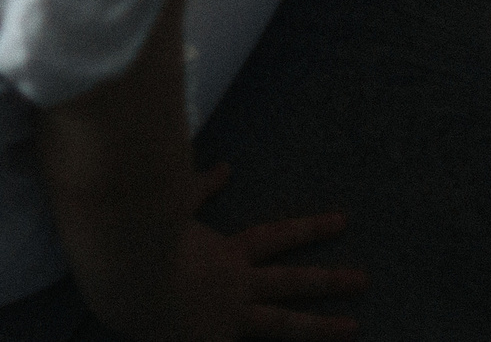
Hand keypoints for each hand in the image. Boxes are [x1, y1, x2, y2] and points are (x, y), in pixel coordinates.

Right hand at [162, 165, 365, 340]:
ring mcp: (228, 317)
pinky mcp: (212, 340)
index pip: (273, 237)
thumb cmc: (144, 236)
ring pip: (283, 323)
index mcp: (225, 253)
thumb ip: (197, 188)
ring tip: (354, 328)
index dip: (306, 229)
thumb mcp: (170, 203)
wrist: (125, 275)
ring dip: (319, 327)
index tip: (340, 221)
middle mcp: (235, 284)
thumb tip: (225, 167)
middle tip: (365, 279)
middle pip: (291, 281)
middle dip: (328, 280)